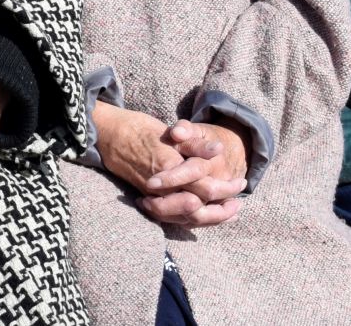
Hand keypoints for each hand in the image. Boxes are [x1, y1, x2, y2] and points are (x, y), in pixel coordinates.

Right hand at [93, 105, 243, 227]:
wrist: (109, 135)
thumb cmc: (139, 130)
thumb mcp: (169, 133)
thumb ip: (194, 145)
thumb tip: (218, 150)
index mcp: (170, 169)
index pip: (205, 188)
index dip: (226, 188)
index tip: (241, 184)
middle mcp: (162, 188)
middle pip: (198, 210)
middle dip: (221, 210)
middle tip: (238, 204)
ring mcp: (153, 196)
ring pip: (184, 217)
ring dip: (209, 218)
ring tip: (227, 213)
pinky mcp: (148, 199)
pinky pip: (172, 217)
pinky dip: (190, 218)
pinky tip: (204, 216)